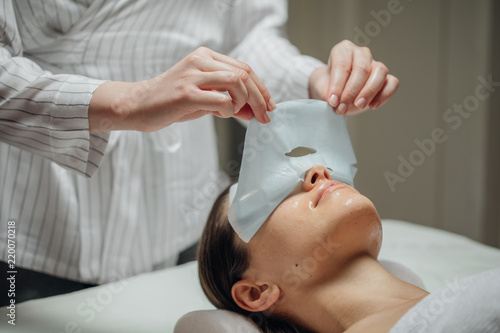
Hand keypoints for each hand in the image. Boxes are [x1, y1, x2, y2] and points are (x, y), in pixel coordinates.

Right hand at [89, 47, 274, 132]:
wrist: (138, 105)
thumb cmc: (171, 102)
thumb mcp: (204, 98)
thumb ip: (228, 100)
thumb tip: (253, 112)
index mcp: (206, 56)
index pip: (244, 68)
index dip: (261, 88)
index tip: (269, 105)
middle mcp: (201, 60)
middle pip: (244, 74)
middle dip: (261, 98)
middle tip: (265, 116)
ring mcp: (193, 75)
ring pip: (237, 82)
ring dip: (247, 102)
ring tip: (241, 115)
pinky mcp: (186, 93)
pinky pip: (221, 100)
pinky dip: (229, 110)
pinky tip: (221, 114)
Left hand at [308, 40, 398, 114]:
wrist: (336, 94)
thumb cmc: (328, 87)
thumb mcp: (321, 89)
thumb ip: (326, 93)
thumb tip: (335, 101)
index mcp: (343, 50)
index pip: (342, 65)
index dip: (337, 85)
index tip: (332, 101)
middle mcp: (361, 54)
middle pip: (361, 69)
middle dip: (351, 91)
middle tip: (342, 107)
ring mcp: (375, 64)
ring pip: (380, 72)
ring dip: (369, 92)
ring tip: (358, 105)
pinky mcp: (386, 78)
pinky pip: (392, 83)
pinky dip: (384, 95)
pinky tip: (372, 106)